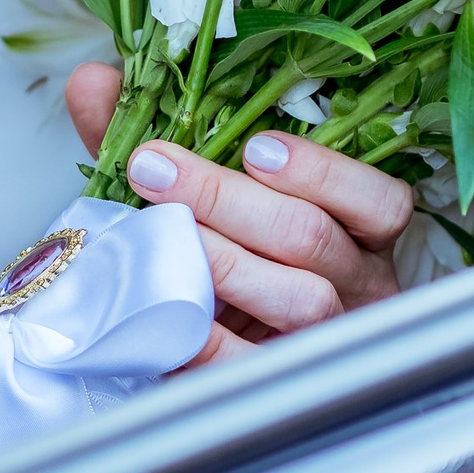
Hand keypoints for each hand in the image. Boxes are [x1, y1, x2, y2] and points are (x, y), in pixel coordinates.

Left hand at [66, 63, 412, 367]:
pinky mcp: (280, 392)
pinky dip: (209, 337)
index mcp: (353, 234)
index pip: (380, 201)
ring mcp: (325, 344)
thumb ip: (143, 136)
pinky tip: (170, 306)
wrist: (194, 353)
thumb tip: (93, 81)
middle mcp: (356, 288)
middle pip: (313, 236)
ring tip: (163, 232)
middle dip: (227, 198)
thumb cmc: (211, 256)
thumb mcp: (182, 191)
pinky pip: (255, 368)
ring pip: (299, 298)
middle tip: (155, 169)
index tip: (254, 148)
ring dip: (224, 259)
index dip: (322, 171)